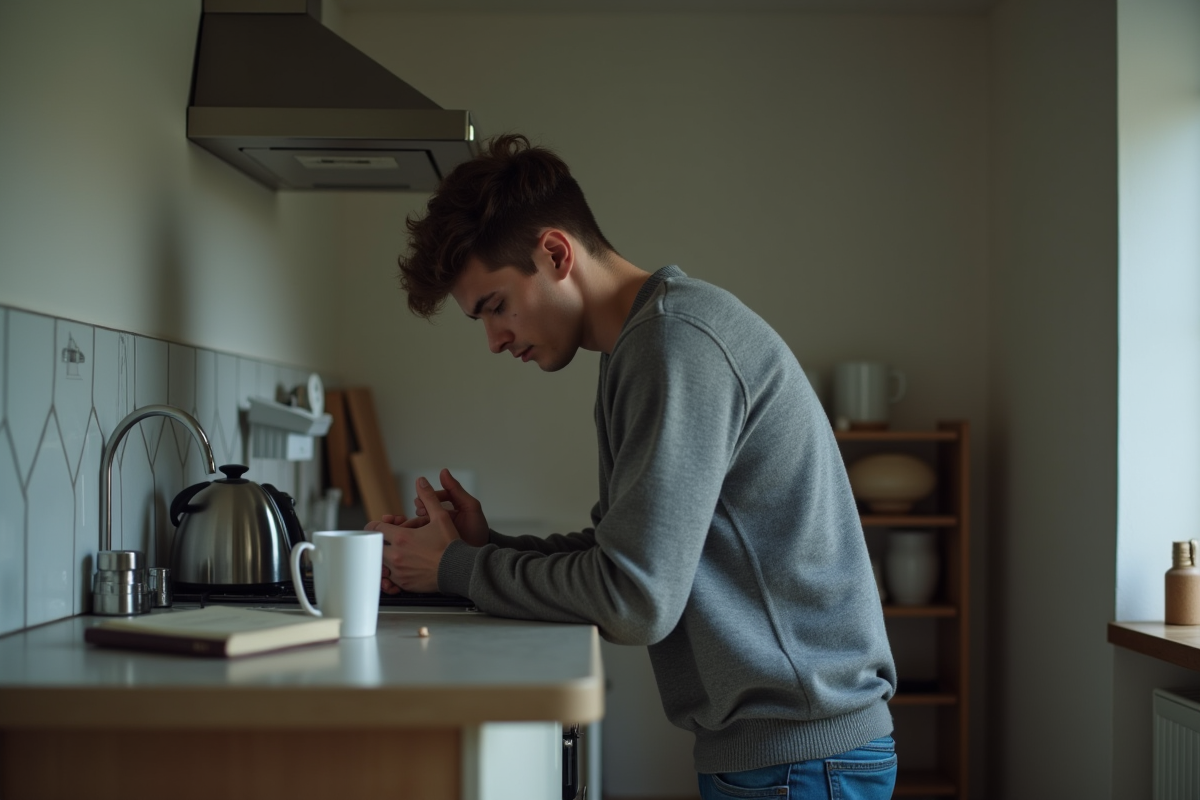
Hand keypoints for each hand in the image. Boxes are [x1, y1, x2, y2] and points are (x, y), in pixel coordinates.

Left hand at [369, 477, 461, 593]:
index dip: (375, 525)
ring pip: (380, 564)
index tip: (379, 526)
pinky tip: (399, 567)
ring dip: (384, 557)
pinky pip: (389, 579)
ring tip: (392, 553)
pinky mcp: (404, 584)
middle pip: (374, 547)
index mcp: (402, 538)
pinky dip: (391, 573)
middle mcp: (397, 555)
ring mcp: (399, 571)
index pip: (376, 529)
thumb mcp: (441, 517)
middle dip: (378, 542)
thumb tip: (421, 482)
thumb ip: (428, 498)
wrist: (459, 569)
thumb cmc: (450, 545)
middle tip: (383, 540)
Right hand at [413, 468, 489, 547]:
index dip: (430, 496)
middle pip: (425, 507)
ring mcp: (435, 531)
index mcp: (450, 508)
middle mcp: (442, 518)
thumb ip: (456, 489)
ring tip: (416, 521)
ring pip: (419, 521)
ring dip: (415, 519)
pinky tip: (413, 533)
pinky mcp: (429, 543)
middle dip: (421, 506)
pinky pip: (418, 535)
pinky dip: (414, 532)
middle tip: (419, 509)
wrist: (475, 558)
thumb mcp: (470, 507)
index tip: (426, 500)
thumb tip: (442, 471)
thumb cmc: (477, 531)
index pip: (436, 497)